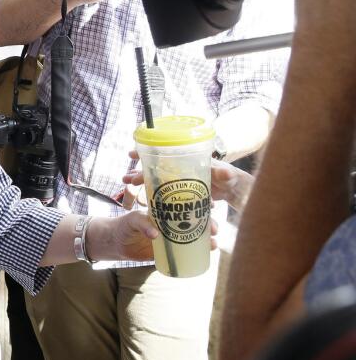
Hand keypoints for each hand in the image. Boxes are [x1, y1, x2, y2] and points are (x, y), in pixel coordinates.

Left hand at [88, 209, 218, 262]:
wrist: (116, 244)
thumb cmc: (124, 226)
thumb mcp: (131, 220)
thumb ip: (141, 224)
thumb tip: (155, 234)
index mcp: (165, 209)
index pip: (186, 202)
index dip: (201, 202)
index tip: (213, 205)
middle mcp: (172, 221)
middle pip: (196, 219)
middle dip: (209, 223)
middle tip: (215, 229)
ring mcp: (173, 235)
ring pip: (196, 234)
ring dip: (208, 238)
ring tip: (215, 244)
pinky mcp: (171, 250)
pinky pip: (188, 249)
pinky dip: (200, 251)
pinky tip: (209, 252)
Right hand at [122, 150, 254, 210]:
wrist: (233, 190)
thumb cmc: (229, 178)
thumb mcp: (227, 175)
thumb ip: (226, 174)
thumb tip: (226, 174)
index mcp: (186, 163)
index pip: (161, 155)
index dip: (145, 153)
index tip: (131, 154)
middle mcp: (179, 172)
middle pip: (153, 171)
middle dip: (138, 174)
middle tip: (126, 179)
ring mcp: (179, 185)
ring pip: (155, 184)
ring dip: (141, 185)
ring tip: (126, 190)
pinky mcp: (181, 198)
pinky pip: (164, 199)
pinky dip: (153, 202)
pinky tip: (142, 206)